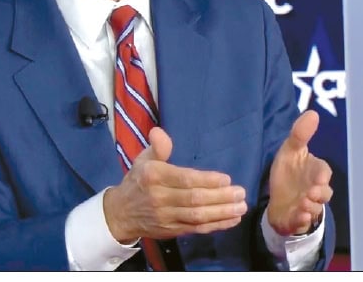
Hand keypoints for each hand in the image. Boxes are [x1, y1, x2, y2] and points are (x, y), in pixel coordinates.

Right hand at [103, 127, 247, 243]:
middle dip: (220, 197)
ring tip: (241, 206)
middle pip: (194, 199)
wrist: (121, 213)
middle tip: (241, 193)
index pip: (184, 179)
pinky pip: (197, 229)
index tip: (226, 179)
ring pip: (198, 216)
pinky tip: (232, 220)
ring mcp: (166, 217)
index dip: (207, 180)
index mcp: (154, 176)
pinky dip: (217, 225)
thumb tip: (159, 132)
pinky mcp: (172, 231)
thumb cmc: (138, 181)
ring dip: (222, 212)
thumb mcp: (143, 159)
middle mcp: (159, 198)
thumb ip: (157, 147)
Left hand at [267, 110, 332, 235]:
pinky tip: (298, 215)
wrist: (277, 199)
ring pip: (315, 208)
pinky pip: (303, 222)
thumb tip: (313, 112)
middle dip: (319, 193)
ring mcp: (308, 206)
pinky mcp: (298, 219)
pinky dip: (302, 219)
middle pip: (324, 193)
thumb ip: (300, 133)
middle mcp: (315, 190)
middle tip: (310, 192)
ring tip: (301, 204)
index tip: (318, 177)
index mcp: (315, 172)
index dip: (322, 175)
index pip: (324, 172)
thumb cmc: (288, 172)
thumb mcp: (290, 150)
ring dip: (310, 207)